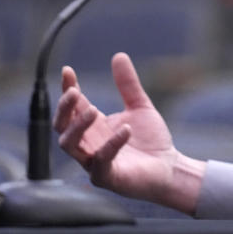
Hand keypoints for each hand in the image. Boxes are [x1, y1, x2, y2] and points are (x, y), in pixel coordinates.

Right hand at [53, 52, 204, 212]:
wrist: (170, 168)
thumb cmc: (152, 141)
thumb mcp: (139, 106)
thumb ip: (128, 84)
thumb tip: (119, 55)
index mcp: (94, 127)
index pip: (72, 107)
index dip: (67, 89)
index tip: (68, 71)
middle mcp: (89, 144)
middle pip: (62, 127)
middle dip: (64, 109)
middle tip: (73, 92)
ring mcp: (95, 162)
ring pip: (70, 145)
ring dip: (77, 126)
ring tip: (92, 110)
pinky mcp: (108, 177)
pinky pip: (100, 163)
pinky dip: (110, 145)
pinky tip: (125, 129)